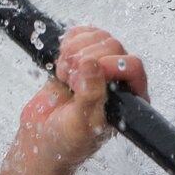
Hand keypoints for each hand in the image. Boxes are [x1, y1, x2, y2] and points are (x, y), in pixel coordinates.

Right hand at [17, 25, 148, 174]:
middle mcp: (119, 82)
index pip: (132, 66)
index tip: (83, 77)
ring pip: (98, 37)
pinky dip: (67, 43)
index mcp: (130, 101)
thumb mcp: (81, 123)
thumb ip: (90, 96)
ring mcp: (101, 67)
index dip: (108, 64)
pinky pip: (81, 35)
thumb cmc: (66, 140)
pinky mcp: (82, 58)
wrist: (42, 138)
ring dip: (74, 51)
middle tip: (69, 80)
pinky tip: (61, 65)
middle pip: (113, 46)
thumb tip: (92, 64)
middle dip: (85, 58)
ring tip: (64, 76)